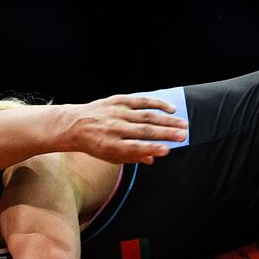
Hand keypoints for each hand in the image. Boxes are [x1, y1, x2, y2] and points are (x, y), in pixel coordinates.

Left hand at [60, 95, 187, 164]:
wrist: (75, 124)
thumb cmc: (96, 145)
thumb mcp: (110, 157)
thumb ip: (132, 157)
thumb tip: (153, 158)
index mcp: (110, 145)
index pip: (134, 147)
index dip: (151, 149)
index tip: (167, 150)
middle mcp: (114, 127)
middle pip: (144, 131)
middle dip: (165, 133)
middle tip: (184, 136)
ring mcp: (116, 112)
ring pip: (146, 116)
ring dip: (167, 120)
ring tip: (184, 125)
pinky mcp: (118, 100)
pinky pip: (141, 101)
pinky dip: (157, 104)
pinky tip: (171, 109)